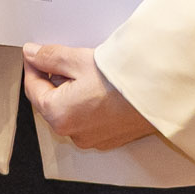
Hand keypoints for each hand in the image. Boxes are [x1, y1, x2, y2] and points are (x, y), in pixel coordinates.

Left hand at [21, 43, 158, 151]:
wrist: (161, 94)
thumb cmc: (124, 81)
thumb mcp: (80, 60)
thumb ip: (51, 57)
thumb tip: (33, 55)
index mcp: (59, 115)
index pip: (33, 89)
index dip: (33, 67)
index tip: (35, 54)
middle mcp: (73, 132)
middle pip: (51, 102)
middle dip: (54, 80)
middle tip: (64, 59)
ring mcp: (92, 139)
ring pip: (71, 112)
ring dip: (72, 93)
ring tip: (87, 72)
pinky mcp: (110, 138)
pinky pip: (89, 120)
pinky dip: (89, 105)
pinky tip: (101, 88)